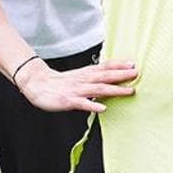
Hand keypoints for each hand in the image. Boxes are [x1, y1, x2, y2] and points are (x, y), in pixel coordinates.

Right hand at [17, 57, 137, 114]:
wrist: (37, 84)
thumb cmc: (60, 82)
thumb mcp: (79, 76)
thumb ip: (95, 77)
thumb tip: (112, 75)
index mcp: (86, 73)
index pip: (105, 66)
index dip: (119, 65)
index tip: (133, 64)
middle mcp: (83, 79)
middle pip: (105, 76)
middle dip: (121, 75)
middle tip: (136, 74)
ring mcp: (76, 90)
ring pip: (97, 89)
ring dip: (113, 89)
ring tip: (128, 91)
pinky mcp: (68, 101)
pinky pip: (82, 103)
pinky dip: (92, 105)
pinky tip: (103, 109)